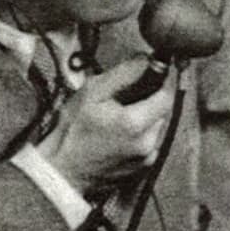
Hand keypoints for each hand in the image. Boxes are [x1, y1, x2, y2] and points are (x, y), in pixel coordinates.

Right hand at [32, 65, 171, 198]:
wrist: (62, 170)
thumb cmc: (72, 133)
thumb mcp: (92, 92)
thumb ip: (124, 73)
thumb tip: (146, 59)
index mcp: (135, 124)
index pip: (167, 94)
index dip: (163, 80)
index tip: (156, 72)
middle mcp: (146, 144)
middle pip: (162, 111)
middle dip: (149, 99)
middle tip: (124, 98)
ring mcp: (146, 159)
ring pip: (156, 126)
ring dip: (144, 117)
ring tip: (117, 118)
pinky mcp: (143, 168)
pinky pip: (149, 143)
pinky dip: (139, 135)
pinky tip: (118, 135)